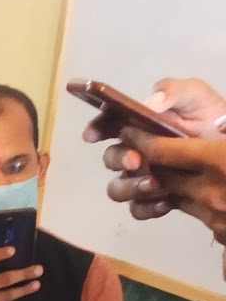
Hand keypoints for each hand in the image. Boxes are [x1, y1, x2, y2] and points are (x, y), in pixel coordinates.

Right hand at [82, 75, 225, 228]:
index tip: (91, 135)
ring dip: (129, 187)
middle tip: (137, 160)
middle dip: (119, 159)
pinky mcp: (153, 198)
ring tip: (154, 184)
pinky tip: (165, 201)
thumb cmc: (209, 117)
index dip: (96, 128)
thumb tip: (149, 104)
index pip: (108, 124)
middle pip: (110, 159)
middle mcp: (134, 151)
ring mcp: (141, 176)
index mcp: (138, 124)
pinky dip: (147, 207)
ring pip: (117, 188)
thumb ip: (173, 91)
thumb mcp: (195, 96)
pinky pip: (138, 209)